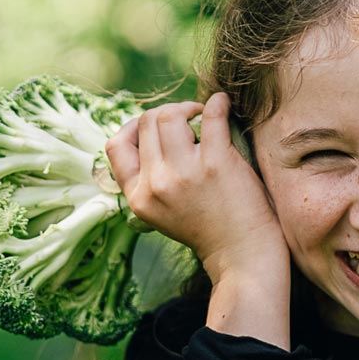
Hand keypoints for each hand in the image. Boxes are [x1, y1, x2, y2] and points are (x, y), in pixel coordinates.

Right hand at [105, 93, 288, 282]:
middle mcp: (156, 185)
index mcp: (138, 197)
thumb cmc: (209, 229)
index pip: (116, 146)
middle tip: (190, 118)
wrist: (243, 255)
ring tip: (204, 115)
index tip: (155, 127)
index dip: (133, 127)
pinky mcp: (216, 163)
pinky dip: (217, 104)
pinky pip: (210, 116)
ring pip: (170, 115)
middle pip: (146, 123)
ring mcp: (185, 173)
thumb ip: (151, 179)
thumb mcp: (163, 211)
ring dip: (188, 107)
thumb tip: (150, 130)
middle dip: (167, 113)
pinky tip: (223, 104)